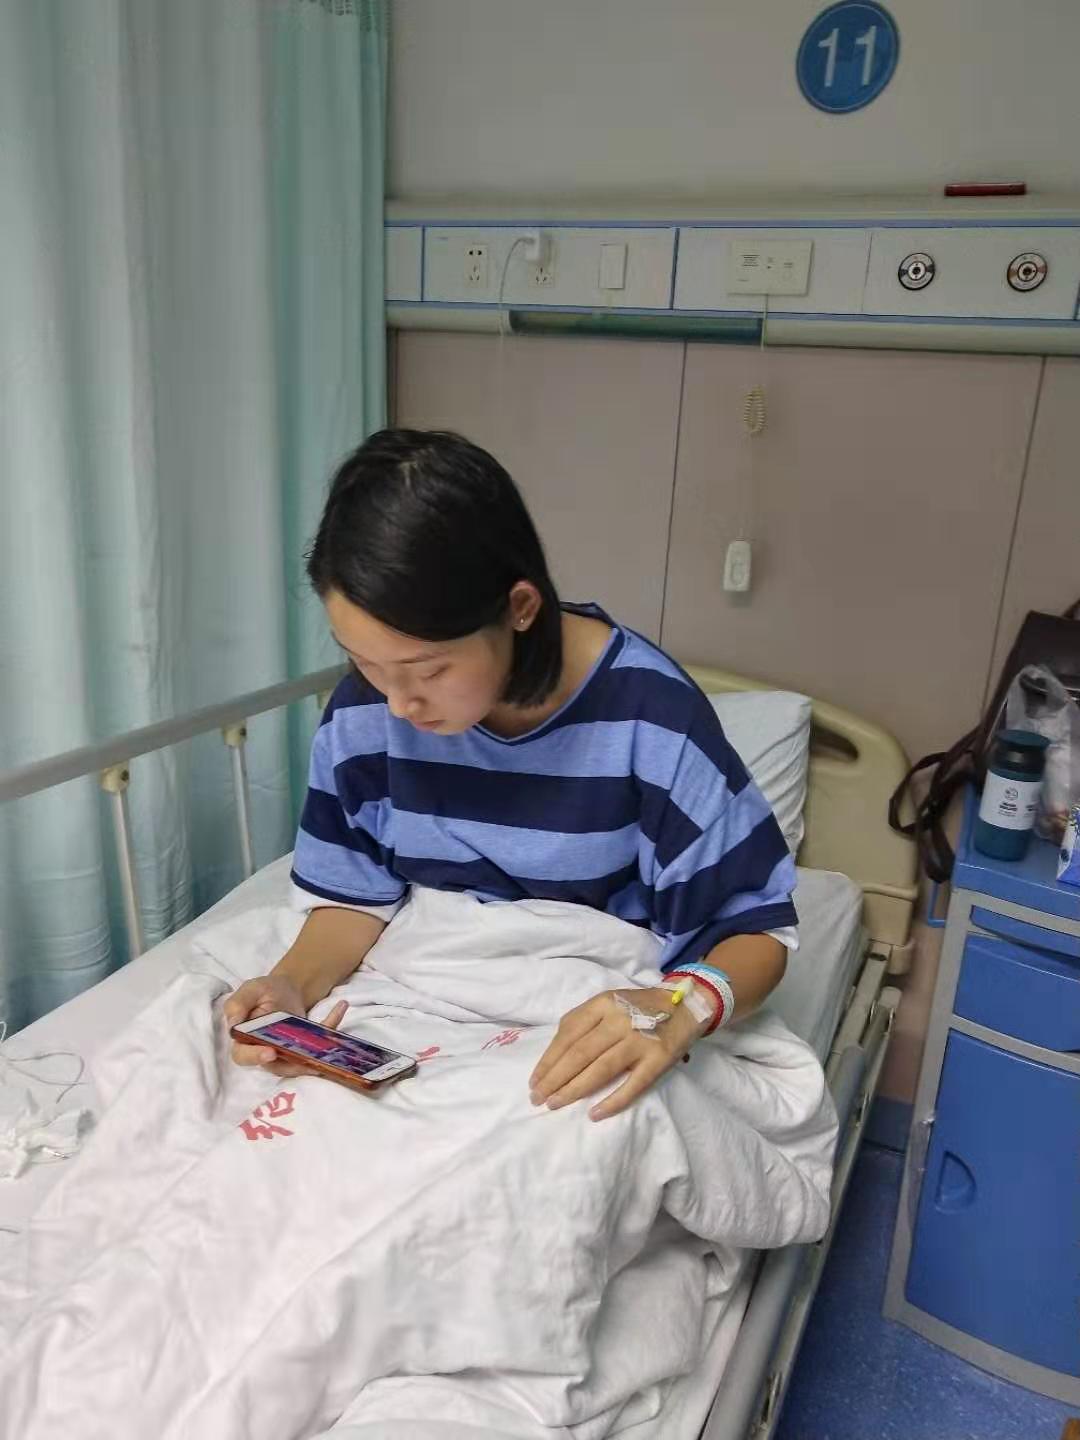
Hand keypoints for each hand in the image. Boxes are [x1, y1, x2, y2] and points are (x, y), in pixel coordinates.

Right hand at [223, 974, 347, 1078]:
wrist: (285, 987)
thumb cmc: (262, 992)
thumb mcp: (250, 990)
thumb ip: (238, 1004)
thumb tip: (233, 1024)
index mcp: (246, 1040)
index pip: (244, 1056)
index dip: (255, 1057)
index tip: (270, 1052)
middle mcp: (266, 1052)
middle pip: (277, 1066)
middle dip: (293, 1063)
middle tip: (309, 1056)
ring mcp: (288, 1053)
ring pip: (301, 1062)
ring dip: (318, 1051)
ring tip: (330, 1027)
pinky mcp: (306, 1049)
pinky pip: (320, 1046)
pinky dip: (331, 1028)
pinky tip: (341, 1006)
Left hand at [529, 986, 710, 1122]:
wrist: (685, 1004)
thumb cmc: (638, 1008)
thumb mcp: (608, 1002)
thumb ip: (583, 1022)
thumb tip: (554, 1055)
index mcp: (602, 1004)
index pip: (567, 1035)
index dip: (548, 1060)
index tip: (534, 1081)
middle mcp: (619, 1020)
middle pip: (579, 1054)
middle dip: (554, 1079)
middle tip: (537, 1099)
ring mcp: (639, 1040)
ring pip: (600, 1070)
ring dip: (574, 1090)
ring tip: (555, 1105)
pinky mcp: (658, 1059)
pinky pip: (633, 1085)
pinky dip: (613, 1101)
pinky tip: (595, 1114)